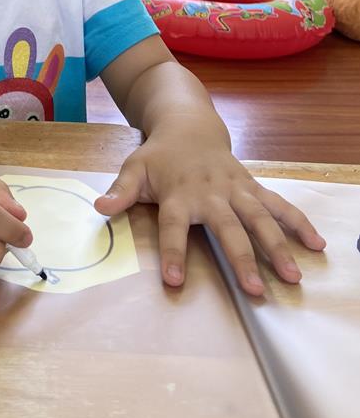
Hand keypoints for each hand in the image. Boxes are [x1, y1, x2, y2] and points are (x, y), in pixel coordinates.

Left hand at [94, 129, 325, 295]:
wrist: (189, 126)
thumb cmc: (159, 156)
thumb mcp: (134, 168)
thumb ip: (120, 191)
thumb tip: (99, 206)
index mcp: (178, 194)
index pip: (173, 226)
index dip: (173, 252)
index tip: (174, 281)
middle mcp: (211, 194)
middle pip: (228, 228)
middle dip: (241, 260)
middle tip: (254, 291)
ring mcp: (236, 190)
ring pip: (261, 219)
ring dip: (278, 247)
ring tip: (292, 276)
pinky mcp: (253, 188)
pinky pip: (279, 206)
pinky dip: (299, 223)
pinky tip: (318, 245)